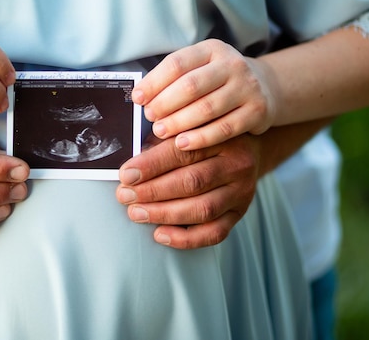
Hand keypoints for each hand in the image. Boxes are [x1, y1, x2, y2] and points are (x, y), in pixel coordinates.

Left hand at [115, 133, 260, 248]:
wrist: (244, 149)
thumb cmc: (203, 139)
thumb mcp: (185, 130)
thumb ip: (161, 142)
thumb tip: (130, 167)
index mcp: (221, 138)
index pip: (182, 152)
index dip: (151, 165)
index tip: (126, 174)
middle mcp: (236, 164)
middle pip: (192, 182)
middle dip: (152, 191)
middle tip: (125, 195)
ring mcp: (241, 192)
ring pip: (202, 209)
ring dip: (164, 214)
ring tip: (136, 213)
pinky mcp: (238, 214)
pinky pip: (214, 233)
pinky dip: (185, 238)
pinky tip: (160, 234)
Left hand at [132, 39, 277, 150]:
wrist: (265, 88)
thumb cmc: (218, 81)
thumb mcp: (199, 69)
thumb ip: (173, 79)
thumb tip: (139, 96)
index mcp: (211, 50)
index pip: (177, 64)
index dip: (154, 82)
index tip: (137, 98)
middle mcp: (232, 64)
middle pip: (191, 86)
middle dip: (164, 104)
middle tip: (149, 117)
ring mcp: (247, 87)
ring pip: (207, 108)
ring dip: (178, 122)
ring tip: (160, 131)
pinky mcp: (257, 111)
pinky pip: (224, 128)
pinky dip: (200, 138)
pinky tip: (182, 144)